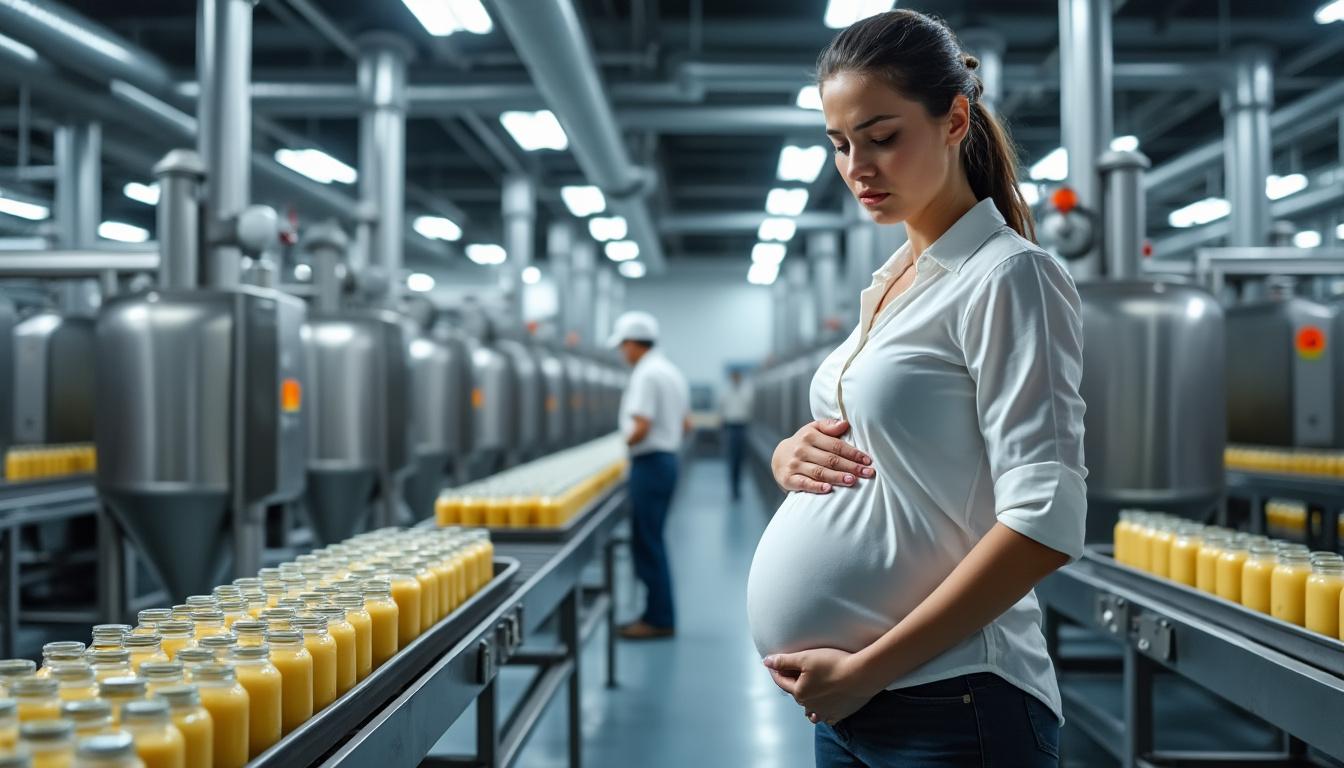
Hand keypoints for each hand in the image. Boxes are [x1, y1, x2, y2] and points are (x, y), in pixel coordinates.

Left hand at [763, 648, 880, 724]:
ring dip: (807, 702)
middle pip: (796, 694)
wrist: (862, 675)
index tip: (773, 665)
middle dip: (793, 683)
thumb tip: (766, 661)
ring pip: (810, 710)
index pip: (781, 682)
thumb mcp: (805, 657)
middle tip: (794, 673)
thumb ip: (784, 660)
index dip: (776, 672)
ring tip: (809, 693)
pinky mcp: (840, 714)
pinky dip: (823, 711)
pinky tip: (826, 705)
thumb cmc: (833, 663)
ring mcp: (825, 712)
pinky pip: (827, 717)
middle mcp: (810, 706)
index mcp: (799, 692)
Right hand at [771, 419, 874, 493]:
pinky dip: (816, 486)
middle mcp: (801, 450)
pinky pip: (804, 483)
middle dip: (851, 466)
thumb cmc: (804, 443)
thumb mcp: (813, 430)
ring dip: (837, 477)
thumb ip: (829, 426)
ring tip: (852, 480)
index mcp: (810, 436)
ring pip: (819, 472)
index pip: (836, 445)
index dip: (853, 453)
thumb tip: (845, 423)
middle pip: (830, 460)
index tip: (867, 460)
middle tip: (867, 473)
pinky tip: (828, 489)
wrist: (778, 457)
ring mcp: (794, 465)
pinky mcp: (788, 479)